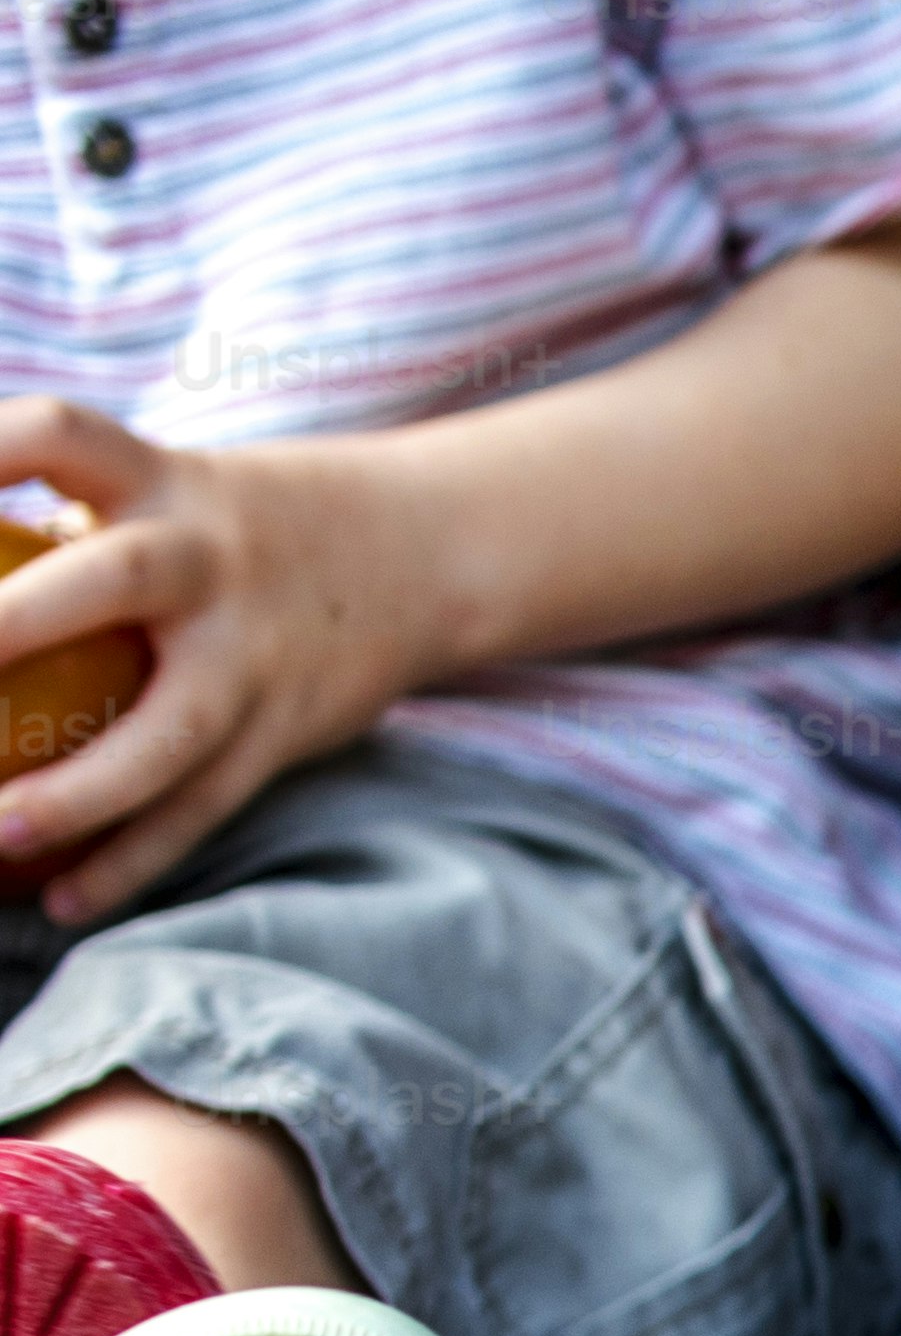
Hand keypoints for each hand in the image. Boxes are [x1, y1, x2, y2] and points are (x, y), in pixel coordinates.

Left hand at [0, 406, 453, 924]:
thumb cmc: (243, 524)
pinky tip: (62, 900)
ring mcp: (256, 653)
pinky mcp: (283, 729)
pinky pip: (202, 806)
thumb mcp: (166, 488)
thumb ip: (65, 515)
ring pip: (172, 730)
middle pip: (122, 578)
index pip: (63, 435)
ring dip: (80, 790)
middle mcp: (212, 560)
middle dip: (19, 618)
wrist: (425, 553)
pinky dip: (131, 858)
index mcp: (164, 480)